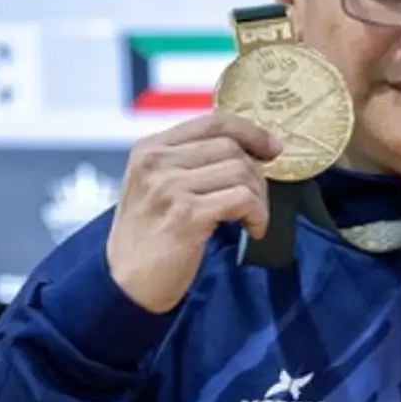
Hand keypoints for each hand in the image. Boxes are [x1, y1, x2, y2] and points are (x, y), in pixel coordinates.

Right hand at [106, 113, 279, 312]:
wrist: (127, 280)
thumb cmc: (151, 233)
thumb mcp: (160, 185)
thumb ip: (191, 161)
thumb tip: (249, 148)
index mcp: (151, 148)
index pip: (214, 122)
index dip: (252, 132)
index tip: (273, 148)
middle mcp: (156, 162)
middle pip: (232, 148)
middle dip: (257, 175)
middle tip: (256, 201)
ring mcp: (169, 187)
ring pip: (241, 172)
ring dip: (258, 198)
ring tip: (251, 218)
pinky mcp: (186, 214)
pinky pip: (243, 200)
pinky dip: (257, 215)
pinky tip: (252, 229)